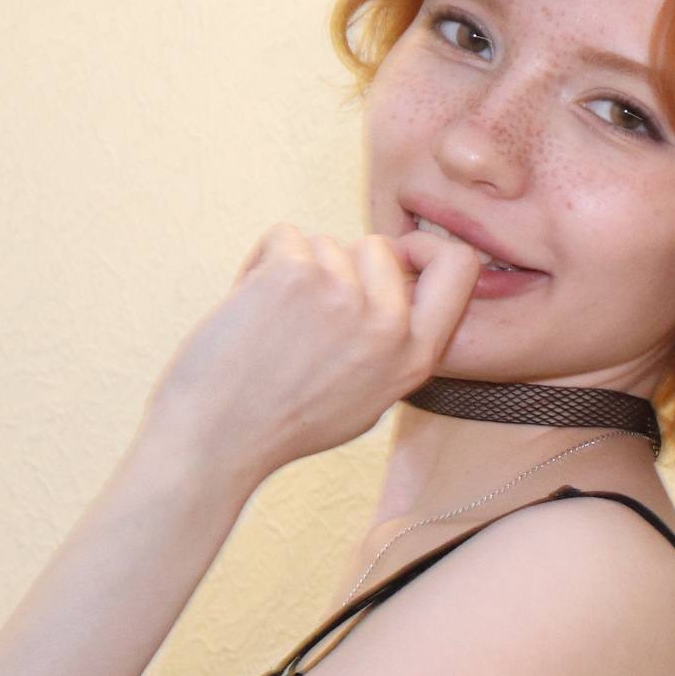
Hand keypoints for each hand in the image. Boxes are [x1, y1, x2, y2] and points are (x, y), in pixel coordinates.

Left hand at [140, 224, 480, 490]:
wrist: (215, 438)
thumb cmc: (281, 423)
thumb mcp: (368, 400)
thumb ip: (392, 346)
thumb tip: (399, 284)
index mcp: (415, 357)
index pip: (459, 266)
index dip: (423, 251)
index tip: (390, 261)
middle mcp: (389, 326)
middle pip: (380, 246)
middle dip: (341, 264)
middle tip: (307, 307)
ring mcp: (344, 296)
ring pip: (325, 243)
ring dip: (294, 270)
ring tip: (271, 325)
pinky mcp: (296, 275)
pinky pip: (283, 236)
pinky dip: (260, 262)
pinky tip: (248, 309)